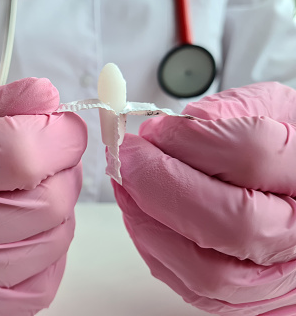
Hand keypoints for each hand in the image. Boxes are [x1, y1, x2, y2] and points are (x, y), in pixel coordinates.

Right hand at [0, 78, 87, 315]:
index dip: (59, 136)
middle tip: (46, 164)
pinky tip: (23, 233)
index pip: (21, 153)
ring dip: (57, 213)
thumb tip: (49, 96)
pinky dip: (47, 251)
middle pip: (49, 202)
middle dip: (64, 174)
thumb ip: (5, 102)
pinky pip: (46, 281)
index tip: (63, 128)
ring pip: (55, 240)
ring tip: (28, 197)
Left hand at [111, 82, 295, 314]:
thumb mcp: (272, 112)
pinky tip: (142, 215)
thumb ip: (227, 112)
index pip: (252, 154)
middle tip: (128, 158)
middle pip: (232, 221)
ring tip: (127, 186)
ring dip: (150, 222)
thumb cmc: (283, 152)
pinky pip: (192, 289)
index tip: (155, 129)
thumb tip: (168, 129)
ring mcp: (277, 276)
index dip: (190, 139)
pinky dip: (155, 248)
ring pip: (208, 270)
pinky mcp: (248, 301)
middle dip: (161, 184)